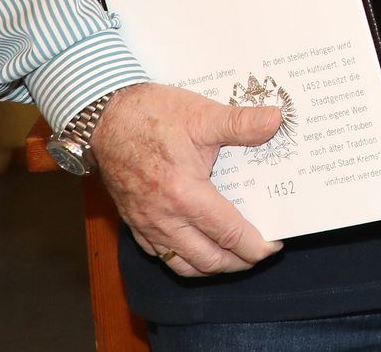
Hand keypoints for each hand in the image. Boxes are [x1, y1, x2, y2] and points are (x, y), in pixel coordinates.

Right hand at [92, 82, 285, 275]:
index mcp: (185, 193)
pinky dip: (183, 260)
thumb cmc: (151, 115)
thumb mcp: (202, 114)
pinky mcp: (133, 222)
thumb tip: (277, 119)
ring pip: (181, 264)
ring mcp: (145, 223)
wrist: (104, 117)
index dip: (255, 246)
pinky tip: (197, 248)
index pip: (228, 233)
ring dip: (211, 266)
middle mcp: (164, 217)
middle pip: (207, 259)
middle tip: (259, 254)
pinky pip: (160, 254)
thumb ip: (242, 122)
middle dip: (238, 263)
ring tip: (233, 257)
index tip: (274, 246)